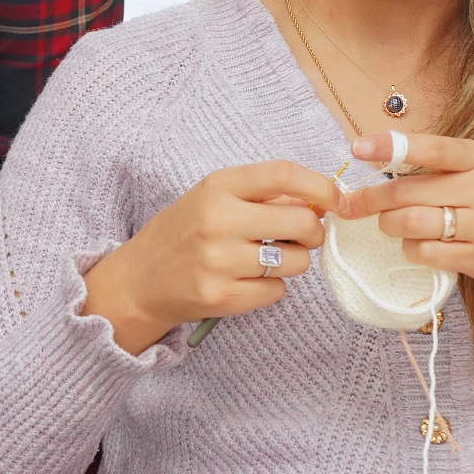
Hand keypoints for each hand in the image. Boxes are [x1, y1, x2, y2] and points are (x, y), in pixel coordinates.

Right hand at [83, 163, 336, 355]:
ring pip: (296, 262)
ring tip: (266, 261)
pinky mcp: (221, 297)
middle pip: (301, 223)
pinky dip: (271, 289)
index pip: (283, 175)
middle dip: (314, 233)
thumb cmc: (182, 233)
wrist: (138, 280)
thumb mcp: (212, 198)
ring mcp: (219, 262)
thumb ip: (260, 195)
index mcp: (217, 188)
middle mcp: (218, 221)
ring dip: (293, 263)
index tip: (335, 199)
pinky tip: (246, 282)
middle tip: (302, 238)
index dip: (320, 186)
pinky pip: (277, 292)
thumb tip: (319, 202)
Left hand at [338, 131, 473, 362]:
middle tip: (352, 204)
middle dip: (372, 199)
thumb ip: (443, 166)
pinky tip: (417, 244)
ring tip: (390, 224)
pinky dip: (412, 249)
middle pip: (409, 192)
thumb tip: (382, 159)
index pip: (432, 149)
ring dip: (390, 226)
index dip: (391, 147)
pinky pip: (427, 253)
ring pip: (412, 224)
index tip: (358, 148)